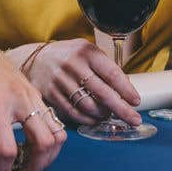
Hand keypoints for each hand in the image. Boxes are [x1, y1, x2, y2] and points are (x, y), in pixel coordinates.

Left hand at [0, 32, 65, 170]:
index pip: (7, 151)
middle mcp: (19, 101)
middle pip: (43, 145)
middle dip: (32, 170)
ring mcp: (32, 96)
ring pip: (57, 135)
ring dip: (47, 157)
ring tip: (28, 165)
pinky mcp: (37, 94)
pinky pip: (55, 123)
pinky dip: (48, 142)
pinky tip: (29, 147)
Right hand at [25, 39, 141, 126]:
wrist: (35, 60)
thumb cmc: (68, 56)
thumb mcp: (86, 51)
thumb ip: (105, 66)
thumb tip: (126, 87)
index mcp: (86, 52)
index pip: (112, 73)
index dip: (126, 90)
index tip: (136, 101)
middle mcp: (73, 65)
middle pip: (102, 93)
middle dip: (121, 109)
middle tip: (134, 120)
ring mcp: (60, 81)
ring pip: (88, 106)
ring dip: (103, 115)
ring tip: (110, 116)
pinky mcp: (51, 94)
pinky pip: (73, 113)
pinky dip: (88, 119)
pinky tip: (95, 119)